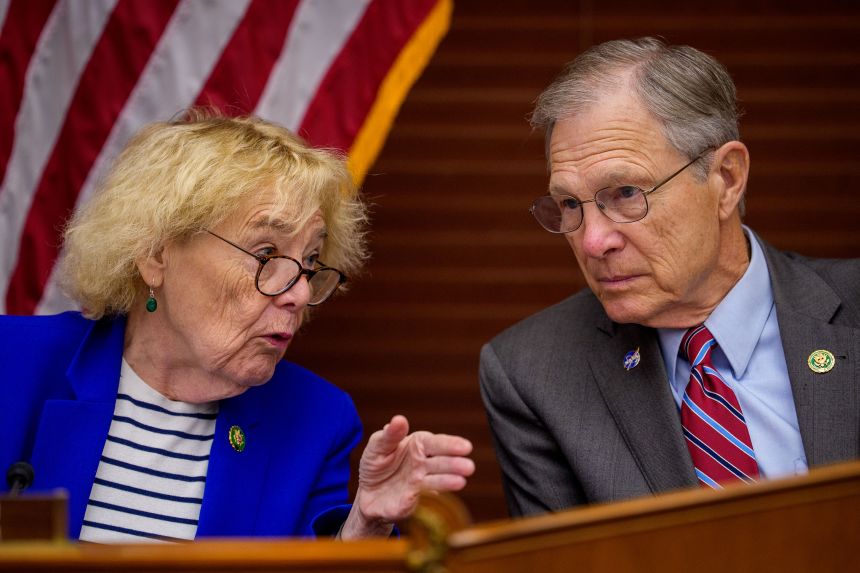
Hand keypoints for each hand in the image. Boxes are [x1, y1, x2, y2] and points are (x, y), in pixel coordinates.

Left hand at [340, 415, 474, 538]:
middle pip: (442, 462)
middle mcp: (424, 463)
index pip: (436, 442)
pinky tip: (440, 494)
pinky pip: (424, 496)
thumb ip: (389, 435)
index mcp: (418, 444)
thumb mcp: (377, 446)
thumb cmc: (375, 464)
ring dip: (449, 481)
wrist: (367, 494)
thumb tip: (399, 419)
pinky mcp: (414, 499)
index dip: (451, 444)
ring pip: (437, 480)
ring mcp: (421, 481)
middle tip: (469, 467)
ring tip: (461, 481)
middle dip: (455, 464)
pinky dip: (433, 494)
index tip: (465, 447)